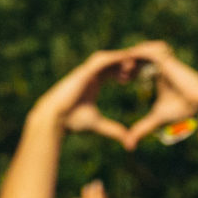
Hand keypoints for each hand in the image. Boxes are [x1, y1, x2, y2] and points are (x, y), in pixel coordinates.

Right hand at [29, 49, 143, 143]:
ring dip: (122, 58)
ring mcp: (86, 71)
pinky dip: (115, 58)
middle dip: (126, 62)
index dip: (125, 72)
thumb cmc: (71, 121)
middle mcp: (89, 75)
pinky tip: (127, 59)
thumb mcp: (97, 124)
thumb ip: (113, 130)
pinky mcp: (83, 72)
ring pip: (108, 59)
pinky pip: (102, 60)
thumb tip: (128, 140)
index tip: (138, 75)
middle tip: (143, 63)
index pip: (112, 72)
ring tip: (138, 60)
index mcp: (93, 83)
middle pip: (112, 63)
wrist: (54, 119)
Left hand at [123, 42, 197, 148]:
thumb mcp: (157, 119)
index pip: (139, 65)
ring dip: (130, 57)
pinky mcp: (168, 60)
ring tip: (122, 71)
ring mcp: (165, 60)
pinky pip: (149, 51)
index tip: (120, 81)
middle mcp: (161, 65)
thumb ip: (142, 128)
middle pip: (138, 56)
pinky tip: (128, 65)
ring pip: (142, 51)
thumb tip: (129, 144)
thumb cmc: (184, 111)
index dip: (127, 71)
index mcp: (158, 74)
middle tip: (116, 75)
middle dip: (126, 63)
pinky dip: (138, 54)